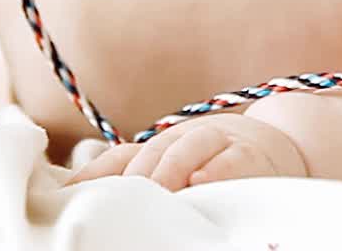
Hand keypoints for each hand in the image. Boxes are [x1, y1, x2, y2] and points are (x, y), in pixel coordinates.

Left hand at [62, 114, 306, 190]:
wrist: (271, 145)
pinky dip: (216, 170)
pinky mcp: (248, 154)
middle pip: (150, 152)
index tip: (69, 196)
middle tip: (118, 202)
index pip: (118, 158)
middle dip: (134, 176)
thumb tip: (77, 199)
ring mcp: (216, 142)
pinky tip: (201, 184)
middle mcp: (181, 139)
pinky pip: (231, 161)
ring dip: (169, 170)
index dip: (95, 175)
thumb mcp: (172, 169)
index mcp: (157, 147)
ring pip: (186, 148)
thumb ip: (134, 179)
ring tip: (156, 192)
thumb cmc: (210, 165)